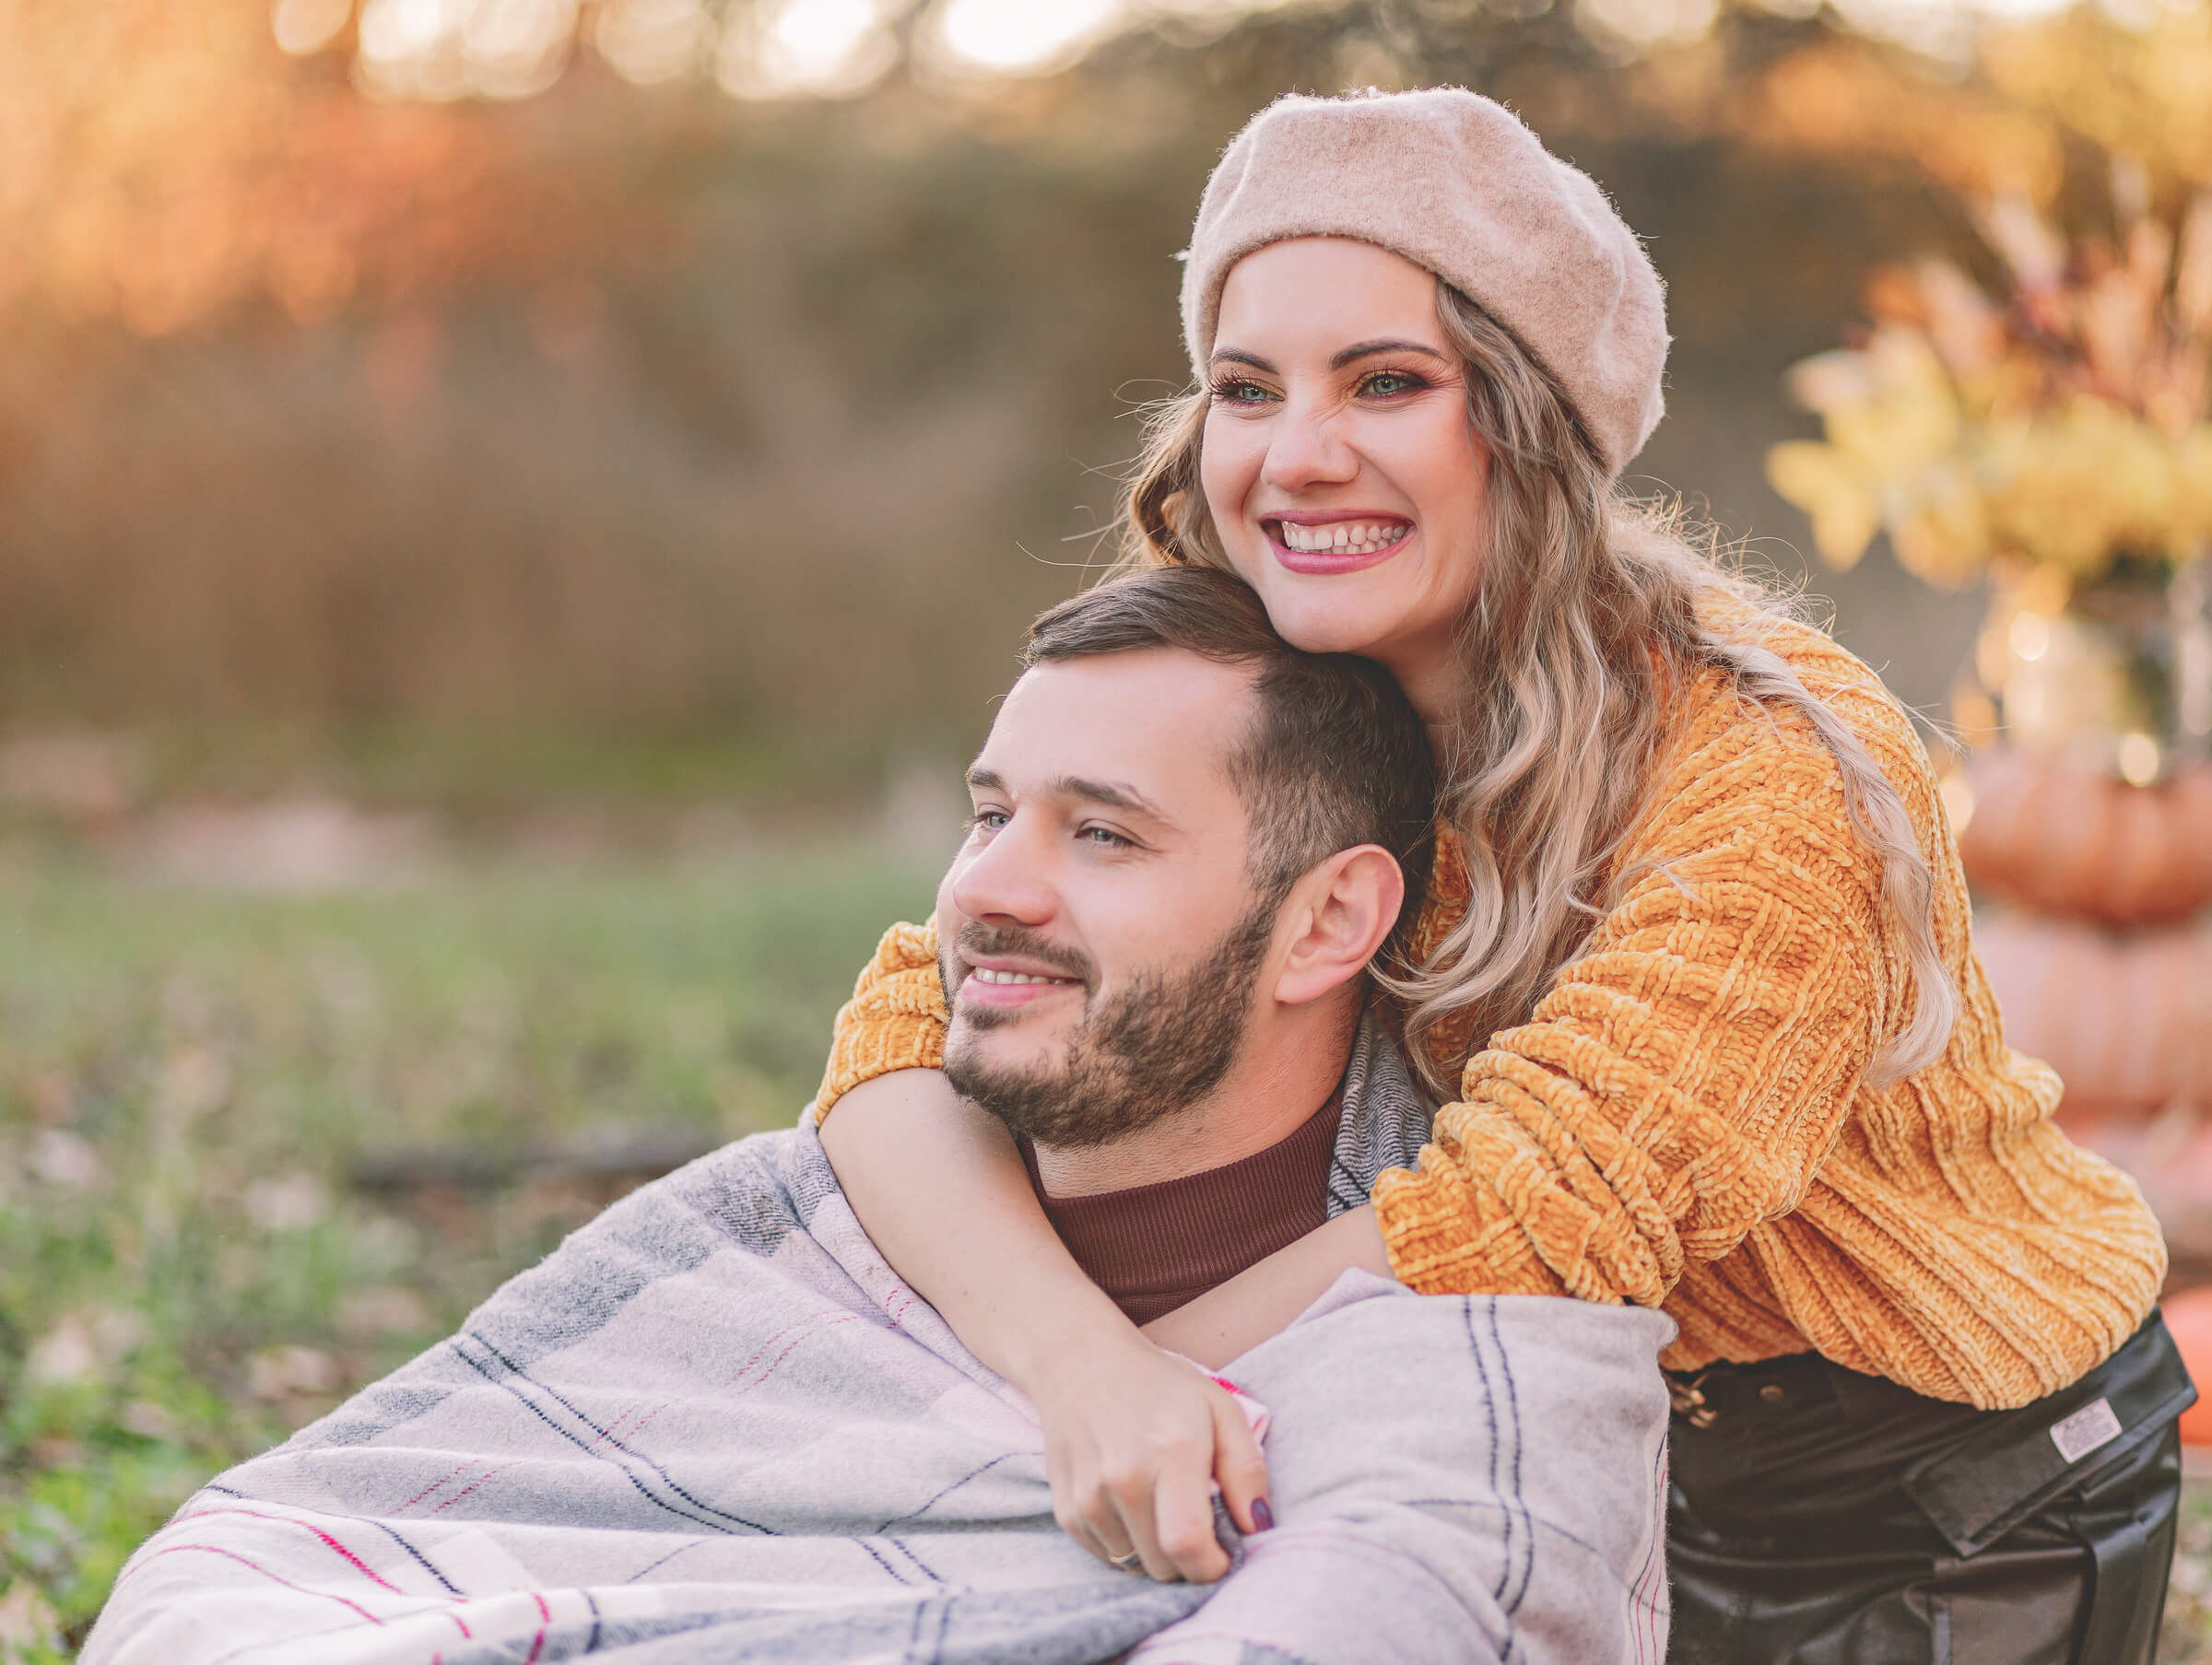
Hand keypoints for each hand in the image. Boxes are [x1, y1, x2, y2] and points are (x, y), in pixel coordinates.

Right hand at [1026, 1326, 1271, 1583]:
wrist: (1081, 1361)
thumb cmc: (1161, 1385)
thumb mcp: (1220, 1410)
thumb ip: (1247, 1471)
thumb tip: (1258, 1528)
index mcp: (1171, 1453)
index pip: (1188, 1544)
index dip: (1212, 1566)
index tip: (1222, 1556)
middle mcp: (1124, 1479)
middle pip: (1163, 1566)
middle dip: (1188, 1560)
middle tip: (1194, 1524)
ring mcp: (1088, 1496)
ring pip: (1134, 1565)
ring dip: (1154, 1550)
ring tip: (1159, 1505)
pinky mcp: (1065, 1508)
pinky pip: (1105, 1555)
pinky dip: (1125, 1542)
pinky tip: (1129, 1503)